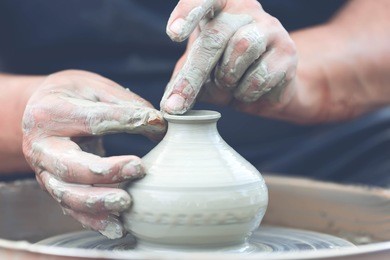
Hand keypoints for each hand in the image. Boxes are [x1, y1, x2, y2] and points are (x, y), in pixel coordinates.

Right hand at [22, 70, 165, 238]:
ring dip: (99, 203)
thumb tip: (159, 125)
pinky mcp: (53, 186)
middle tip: (140, 168)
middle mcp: (42, 146)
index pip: (93, 121)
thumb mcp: (96, 88)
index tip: (157, 124)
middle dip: (107, 172)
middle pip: (72, 166)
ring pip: (68, 194)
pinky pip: (71, 208)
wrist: (41, 108)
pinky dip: (93, 220)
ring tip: (127, 203)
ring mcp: (44, 170)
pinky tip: (117, 227)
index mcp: (52, 113)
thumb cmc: (73, 95)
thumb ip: (125, 104)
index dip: (127, 122)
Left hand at [160, 0, 297, 118]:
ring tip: (227, 83)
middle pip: (216, 36)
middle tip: (176, 103)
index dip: (188, 13)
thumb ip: (183, 80)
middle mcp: (246, 10)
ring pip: (241, 49)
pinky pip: (260, 74)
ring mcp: (270, 27)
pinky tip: (246, 90)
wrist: (265, 89)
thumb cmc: (224, 72)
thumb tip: (169, 106)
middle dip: (194, 74)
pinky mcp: (287, 51)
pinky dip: (246, 91)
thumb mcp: (198, 73)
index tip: (173, 34)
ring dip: (227, 77)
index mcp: (219, 6)